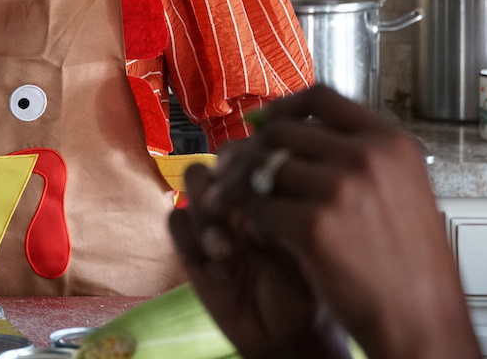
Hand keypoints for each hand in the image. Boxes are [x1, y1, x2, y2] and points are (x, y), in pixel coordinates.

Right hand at [170, 162, 348, 358]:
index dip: (250, 161)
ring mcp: (217, 218)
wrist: (290, 337)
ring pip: (193, 182)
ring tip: (225, 250)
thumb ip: (285, 203)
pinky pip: (175, 219)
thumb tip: (264, 174)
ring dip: (205, 211)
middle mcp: (244, 197)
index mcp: (275, 187)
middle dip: (225, 183)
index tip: (264, 188)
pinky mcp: (192, 244)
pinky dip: (191, 239)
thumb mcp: (309, 240)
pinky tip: (217, 270)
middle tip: (234, 212)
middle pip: (219, 158)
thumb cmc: (311, 289)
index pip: (253, 148)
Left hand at [198, 85, 481, 358]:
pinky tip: (271, 241)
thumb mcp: (401, 189)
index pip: (321, 96)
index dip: (284, 107)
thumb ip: (355, 154)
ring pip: (265, 170)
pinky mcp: (313, 225)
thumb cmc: (408, 264)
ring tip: (254, 212)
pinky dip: (257, 225)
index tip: (263, 123)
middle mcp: (367, 156)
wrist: (421, 322)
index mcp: (391, 142)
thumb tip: (287, 123)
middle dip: (254, 153)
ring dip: (250, 191)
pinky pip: (261, 209)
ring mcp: (340, 188)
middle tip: (238, 176)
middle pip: (282, 131)